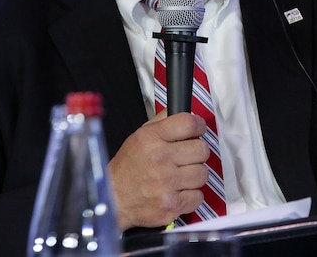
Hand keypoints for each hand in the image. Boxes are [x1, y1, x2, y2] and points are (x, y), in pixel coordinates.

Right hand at [107, 111, 209, 230]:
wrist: (114, 199)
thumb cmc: (128, 168)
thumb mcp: (139, 136)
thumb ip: (162, 121)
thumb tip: (184, 112)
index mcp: (151, 138)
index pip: (189, 123)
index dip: (198, 126)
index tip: (197, 130)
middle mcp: (160, 159)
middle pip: (202, 149)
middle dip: (197, 152)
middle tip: (187, 156)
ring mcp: (166, 184)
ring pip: (203, 174)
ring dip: (195, 175)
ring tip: (180, 175)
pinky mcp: (172, 205)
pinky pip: (199, 196)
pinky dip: (191, 195)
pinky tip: (178, 191)